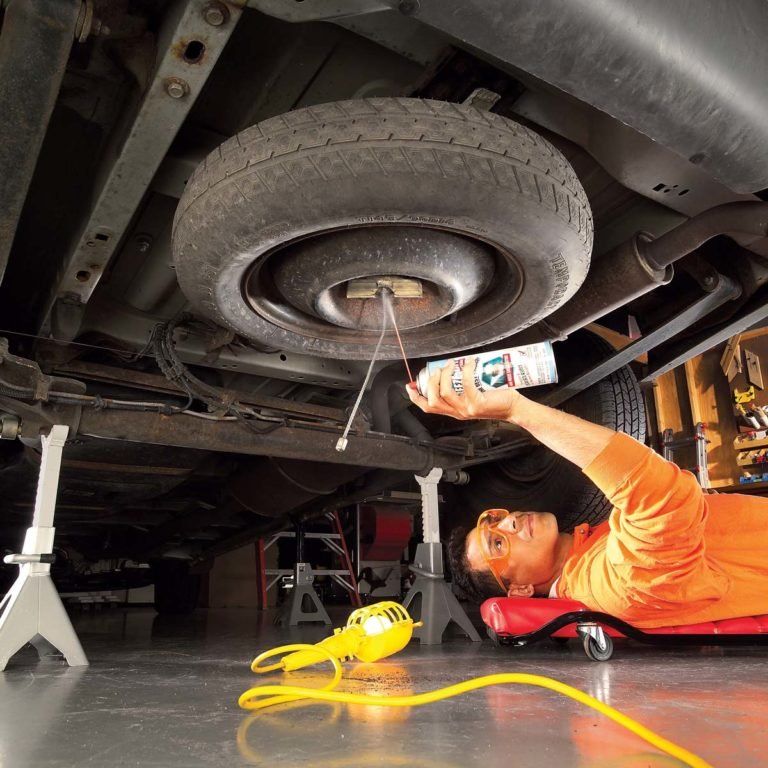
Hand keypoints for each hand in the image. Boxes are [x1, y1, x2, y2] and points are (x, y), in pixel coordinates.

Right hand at [405, 357, 525, 421]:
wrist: (513, 408)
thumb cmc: (494, 399)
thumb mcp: (471, 397)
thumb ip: (459, 390)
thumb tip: (448, 371)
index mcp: (453, 411)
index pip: (428, 408)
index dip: (416, 397)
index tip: (410, 385)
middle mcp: (457, 413)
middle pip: (432, 401)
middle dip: (430, 383)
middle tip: (437, 370)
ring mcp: (466, 410)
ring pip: (445, 394)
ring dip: (444, 376)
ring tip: (449, 365)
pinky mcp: (477, 404)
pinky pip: (465, 385)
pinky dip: (464, 371)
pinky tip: (468, 363)